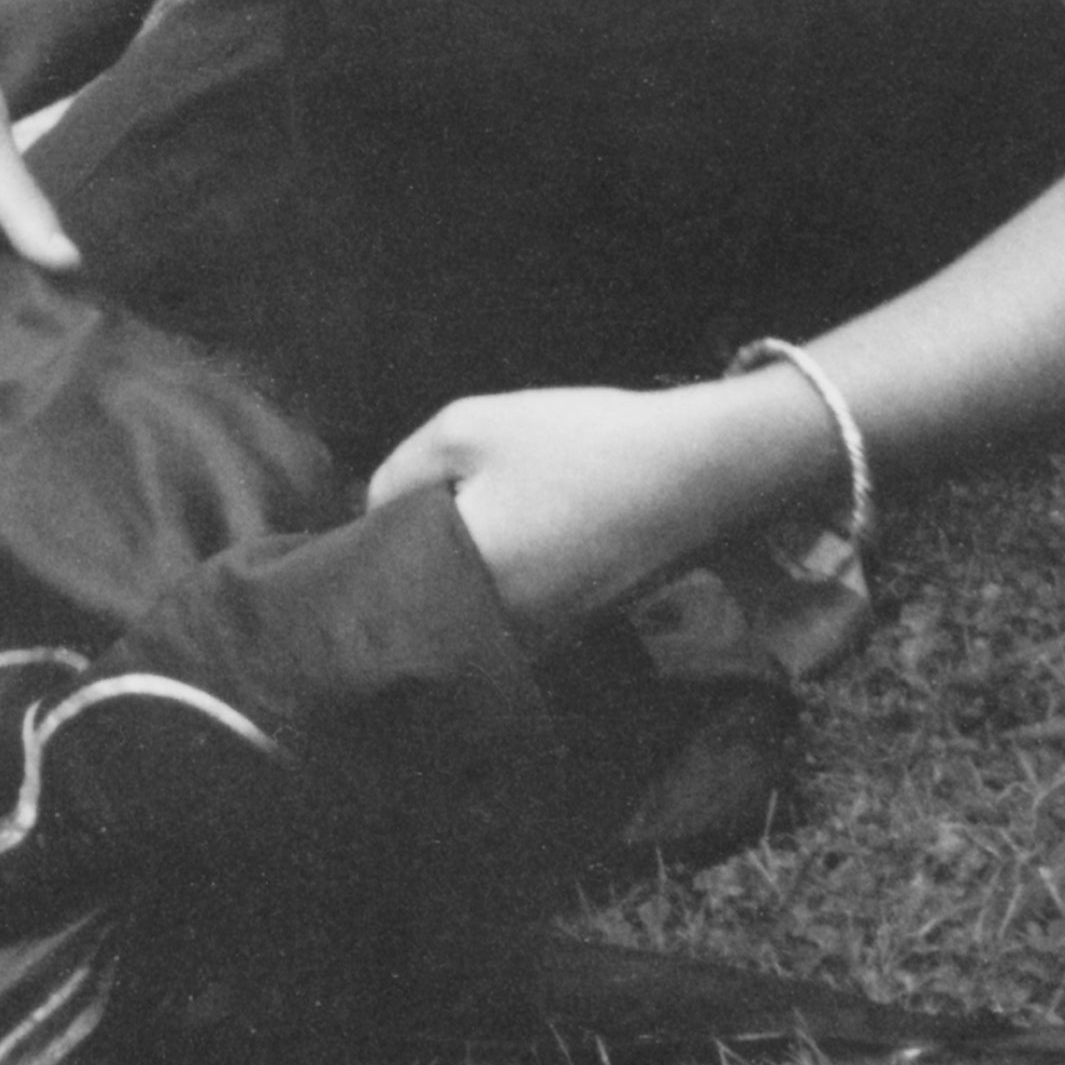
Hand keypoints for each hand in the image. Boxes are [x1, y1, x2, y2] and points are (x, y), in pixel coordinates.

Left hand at [363, 375, 824, 631]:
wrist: (698, 470)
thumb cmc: (577, 442)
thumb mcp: (468, 429)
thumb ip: (400, 474)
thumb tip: (373, 515)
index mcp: (468, 582)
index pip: (384, 585)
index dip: (369, 550)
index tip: (366, 519)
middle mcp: (503, 628)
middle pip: (424, 609)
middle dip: (408, 568)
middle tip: (404, 517)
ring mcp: (544, 635)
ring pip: (467, 614)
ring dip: (453, 576)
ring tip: (454, 521)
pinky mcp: (575, 627)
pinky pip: (508, 614)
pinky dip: (495, 582)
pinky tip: (504, 536)